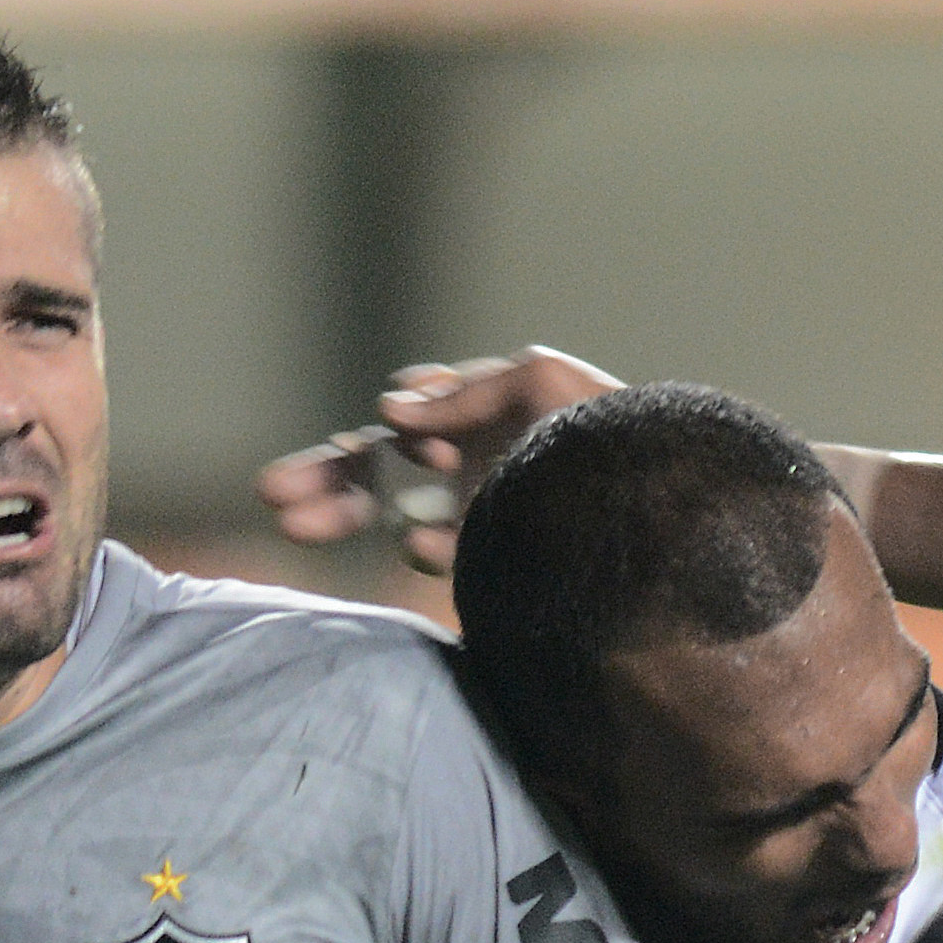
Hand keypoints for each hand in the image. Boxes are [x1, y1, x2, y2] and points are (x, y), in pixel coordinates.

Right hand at [260, 349, 627, 581]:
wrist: (671, 507)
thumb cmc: (612, 432)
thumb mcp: (541, 384)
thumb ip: (465, 395)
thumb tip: (390, 408)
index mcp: (480, 417)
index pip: (405, 424)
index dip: (383, 429)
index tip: (389, 428)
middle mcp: (473, 465)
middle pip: (379, 470)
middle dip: (326, 478)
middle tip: (271, 495)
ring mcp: (481, 515)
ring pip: (390, 515)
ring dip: (340, 513)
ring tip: (290, 521)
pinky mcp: (498, 559)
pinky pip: (442, 553)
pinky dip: (423, 545)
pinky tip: (418, 544)